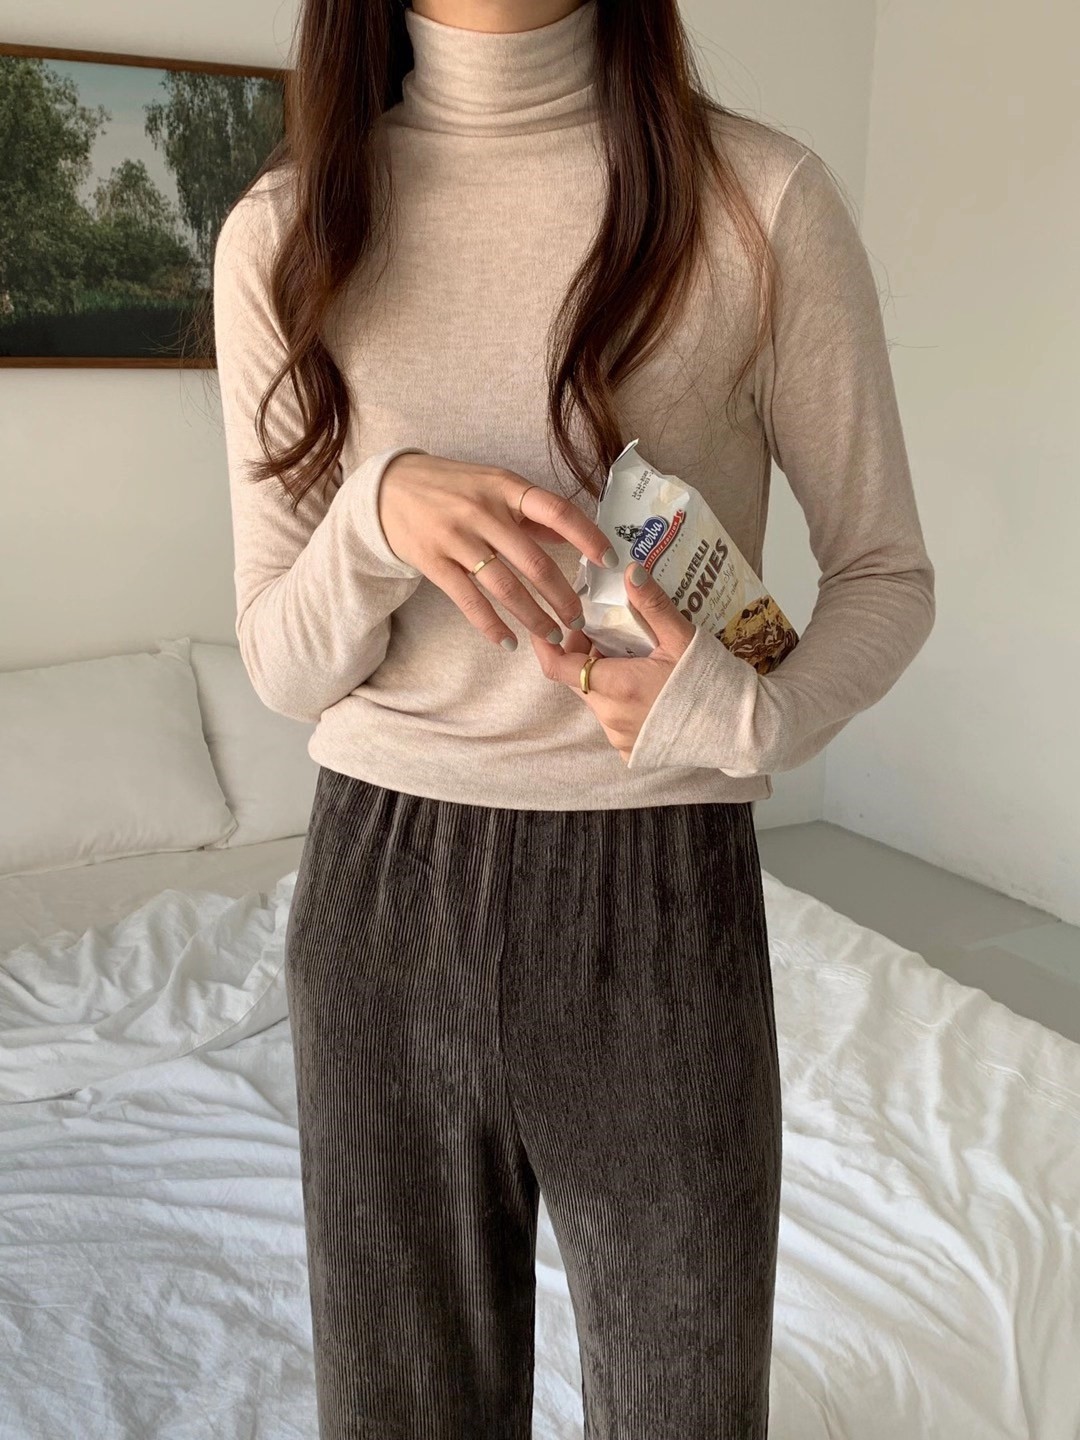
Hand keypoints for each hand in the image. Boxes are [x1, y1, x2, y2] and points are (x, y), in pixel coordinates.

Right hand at [378, 452, 619, 649]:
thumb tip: (573, 535)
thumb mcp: (494, 485)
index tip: (608, 561)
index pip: (556, 511)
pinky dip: (491, 626)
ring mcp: (457, 538)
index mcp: (505, 487)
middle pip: (533, 561)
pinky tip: (509, 641)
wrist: (388, 489)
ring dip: (533, 616)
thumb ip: (531, 511)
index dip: (586, 536)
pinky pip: (469, 601)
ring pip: (505, 587)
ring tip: (552, 635)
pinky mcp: (434, 562)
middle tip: (579, 619)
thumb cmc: (451, 487)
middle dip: (561, 595)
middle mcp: (483, 512)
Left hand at [529, 562, 696, 763]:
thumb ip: (652, 604)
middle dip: (584, 654)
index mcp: (618, 687)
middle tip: (605, 632)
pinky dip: (620, 701)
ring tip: (632, 656)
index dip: (548, 644)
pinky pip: (613, 720)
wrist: (745, 732)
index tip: (549, 625)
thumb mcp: (683, 638)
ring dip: (603, 677)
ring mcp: (620, 738)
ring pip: (596, 699)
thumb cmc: (715, 683)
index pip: (558, 667)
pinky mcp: (632, 752)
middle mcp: (612, 718)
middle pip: (578, 679)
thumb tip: (629, 570)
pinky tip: (645, 687)